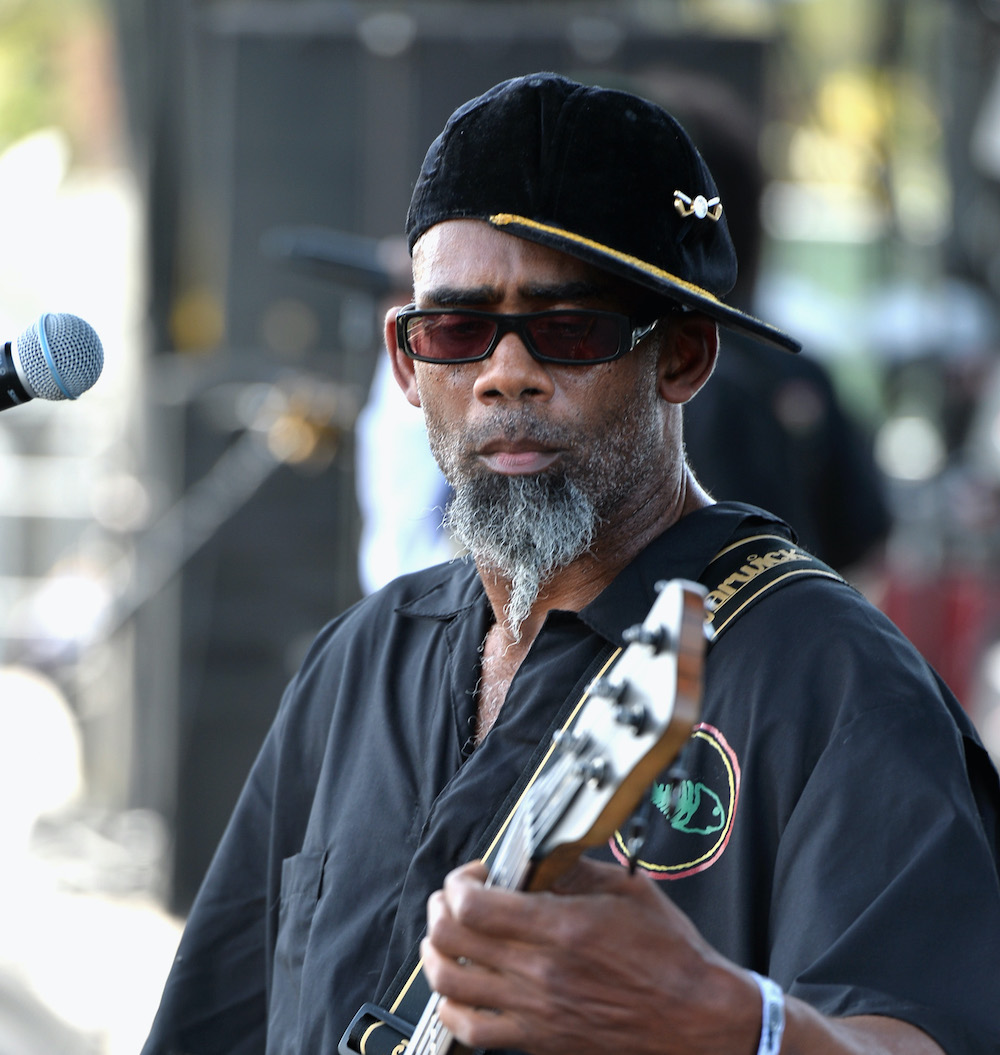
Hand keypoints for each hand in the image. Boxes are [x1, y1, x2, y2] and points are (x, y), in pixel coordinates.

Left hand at [421, 856, 757, 1054]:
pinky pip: (470, 1030)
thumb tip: (532, 860)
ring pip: (449, 984)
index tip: (474, 874)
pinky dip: (451, 1005)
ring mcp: (534, 1012)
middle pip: (451, 939)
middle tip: (454, 897)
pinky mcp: (537, 1041)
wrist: (696, 1018)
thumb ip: (571, 871)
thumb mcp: (624, 891)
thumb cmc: (669, 955)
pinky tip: (461, 985)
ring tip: (447, 935)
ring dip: (435, 952)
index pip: (474, 905)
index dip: (459, 882)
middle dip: (440, 908)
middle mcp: (539, 973)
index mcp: (561, 928)